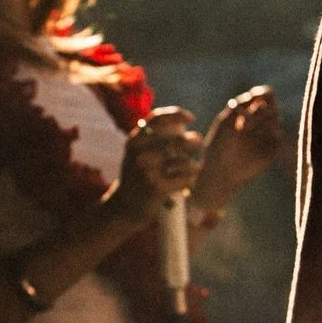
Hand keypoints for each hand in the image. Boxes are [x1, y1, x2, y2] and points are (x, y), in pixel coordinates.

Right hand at [107, 106, 201, 223]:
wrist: (124, 208)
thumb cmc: (137, 176)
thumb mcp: (137, 153)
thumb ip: (154, 137)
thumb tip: (183, 124)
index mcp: (134, 141)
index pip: (157, 119)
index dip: (177, 114)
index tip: (191, 118)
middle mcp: (138, 153)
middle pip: (177, 141)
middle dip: (193, 141)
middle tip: (198, 142)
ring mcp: (147, 171)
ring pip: (184, 161)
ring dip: (194, 165)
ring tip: (193, 168)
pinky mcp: (156, 188)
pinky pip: (185, 178)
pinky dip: (191, 179)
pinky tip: (188, 182)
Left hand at [194, 86, 283, 213]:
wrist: (221, 172)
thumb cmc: (219, 146)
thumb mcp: (225, 120)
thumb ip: (241, 104)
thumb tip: (259, 92)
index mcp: (250, 112)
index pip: (266, 96)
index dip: (263, 94)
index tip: (255, 97)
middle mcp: (261, 122)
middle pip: (272, 105)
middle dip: (258, 109)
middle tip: (243, 121)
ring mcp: (268, 135)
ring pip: (276, 117)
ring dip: (260, 119)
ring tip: (243, 129)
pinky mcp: (273, 148)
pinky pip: (278, 134)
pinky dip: (268, 132)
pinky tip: (253, 137)